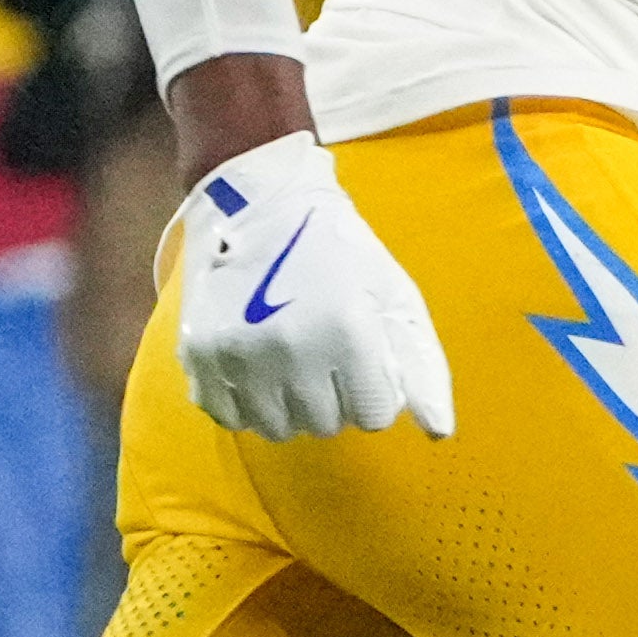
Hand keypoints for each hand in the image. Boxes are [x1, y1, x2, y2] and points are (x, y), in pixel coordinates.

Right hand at [165, 127, 456, 438]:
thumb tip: (439, 432)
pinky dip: (245, 403)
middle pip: (327, 425)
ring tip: (290, 360)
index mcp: (348, 331)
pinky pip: (229, 418)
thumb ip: (424, 368)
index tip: (361, 357)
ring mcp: (239, 355)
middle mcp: (291, 349)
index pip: (375, 415)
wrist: (259, 204)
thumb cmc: (340, 252)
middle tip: (324, 353)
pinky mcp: (199, 356)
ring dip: (291, 406)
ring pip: (278, 429)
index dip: (373, 389)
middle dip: (334, 398)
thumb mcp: (394, 296)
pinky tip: (254, 366)